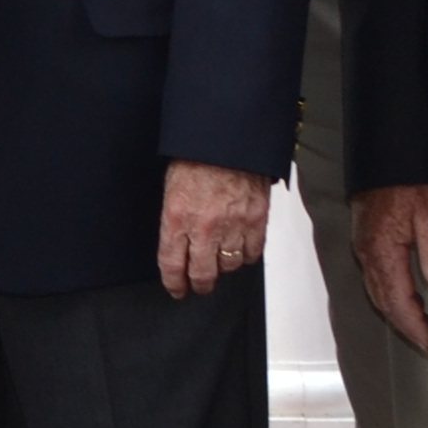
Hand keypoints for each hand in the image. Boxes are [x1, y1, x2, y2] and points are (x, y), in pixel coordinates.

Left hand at [156, 159, 271, 299]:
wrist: (228, 139)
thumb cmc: (197, 157)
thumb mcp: (171, 188)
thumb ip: (175, 219)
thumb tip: (177, 244)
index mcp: (177, 217)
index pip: (172, 264)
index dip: (174, 283)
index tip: (176, 289)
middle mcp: (204, 227)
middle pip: (203, 274)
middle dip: (199, 284)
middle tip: (199, 285)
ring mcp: (233, 225)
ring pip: (229, 266)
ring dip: (224, 266)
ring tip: (220, 260)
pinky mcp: (256, 220)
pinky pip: (253, 253)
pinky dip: (246, 255)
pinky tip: (240, 248)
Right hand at [353, 183, 427, 354]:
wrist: (386, 156)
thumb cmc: (410, 182)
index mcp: (384, 252)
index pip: (398, 301)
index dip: (414, 326)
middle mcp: (368, 254)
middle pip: (383, 302)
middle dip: (404, 326)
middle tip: (425, 342)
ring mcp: (363, 248)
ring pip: (376, 292)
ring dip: (395, 312)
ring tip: (415, 326)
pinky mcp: (364, 240)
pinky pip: (373, 278)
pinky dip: (387, 295)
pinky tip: (402, 295)